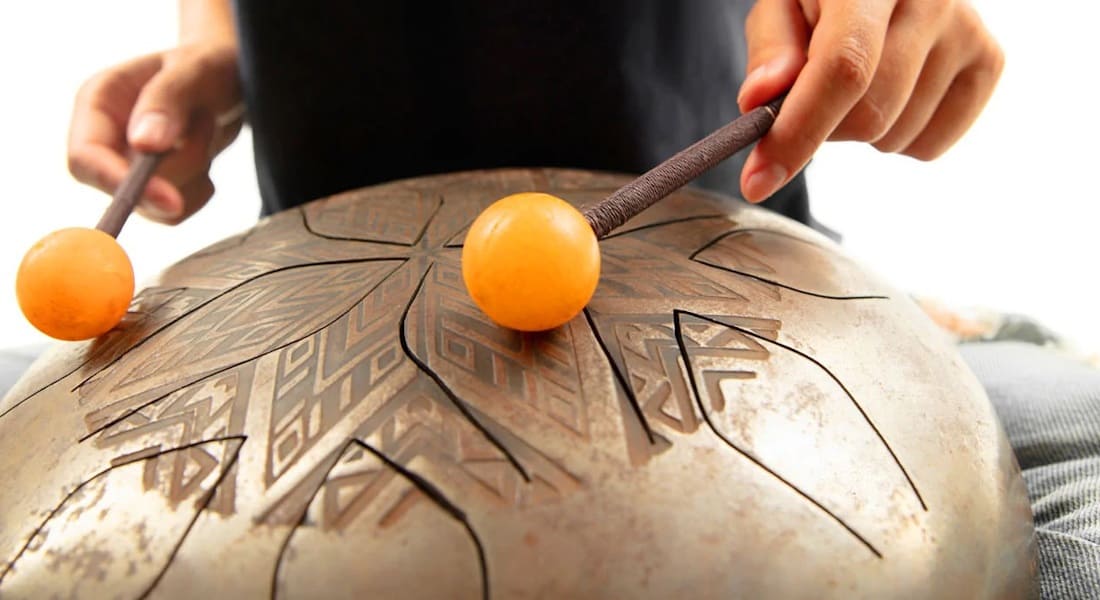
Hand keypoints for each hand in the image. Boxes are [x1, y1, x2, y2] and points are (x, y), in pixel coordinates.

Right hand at [67, 43, 242, 223]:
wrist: (229, 78)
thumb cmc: (209, 64)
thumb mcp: (195, 70)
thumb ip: (167, 100)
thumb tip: (144, 145)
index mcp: (98, 102)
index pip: (85, 158)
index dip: (120, 183)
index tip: (170, 199)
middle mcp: (106, 138)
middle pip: (122, 189)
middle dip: (174, 172)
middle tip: (207, 125)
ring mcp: (127, 166)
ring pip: (154, 206)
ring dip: (195, 172)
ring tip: (206, 124)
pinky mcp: (152, 187)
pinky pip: (175, 212)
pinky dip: (202, 188)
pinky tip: (207, 149)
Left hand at [737, 0, 1004, 201]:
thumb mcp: (780, 7)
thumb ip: (769, 51)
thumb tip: (760, 99)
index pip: (843, 67)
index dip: (799, 131)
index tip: (757, 182)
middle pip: (870, 114)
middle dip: (823, 130)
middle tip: (812, 98)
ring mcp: (968, 27)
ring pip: (896, 136)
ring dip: (860, 134)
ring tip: (860, 84)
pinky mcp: (989, 60)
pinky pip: (929, 145)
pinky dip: (897, 139)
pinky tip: (893, 94)